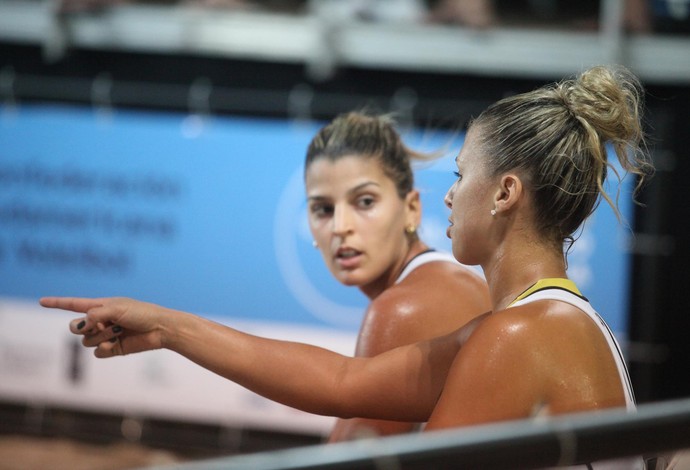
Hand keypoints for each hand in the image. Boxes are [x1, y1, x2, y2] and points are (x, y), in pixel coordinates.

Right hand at [40, 297, 166, 357]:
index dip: (56, 303)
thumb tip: (82, 326)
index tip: (41, 301)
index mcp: (100, 306)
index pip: (73, 304)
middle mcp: (100, 321)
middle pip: (74, 327)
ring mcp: (105, 335)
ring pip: (86, 341)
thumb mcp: (116, 308)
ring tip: (119, 331)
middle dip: (83, 327)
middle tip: (100, 325)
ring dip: (102, 336)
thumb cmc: (141, 313)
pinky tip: (120, 343)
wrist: (160, 329)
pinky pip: (97, 352)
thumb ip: (95, 315)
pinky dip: (107, 348)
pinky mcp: (112, 349)